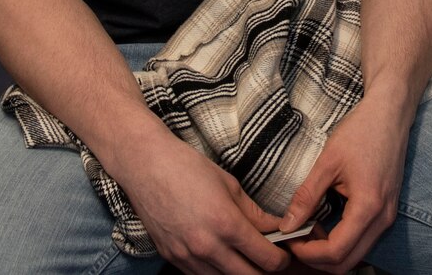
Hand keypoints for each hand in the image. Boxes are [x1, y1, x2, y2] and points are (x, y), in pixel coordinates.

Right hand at [108, 133, 291, 272]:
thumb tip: (277, 228)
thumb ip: (255, 214)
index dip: (282, 259)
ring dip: (239, 272)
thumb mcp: (231, 185)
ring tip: (246, 257)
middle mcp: (207, 247)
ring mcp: (187, 256)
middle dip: (265, 271)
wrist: (146, 166)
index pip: (266, 259)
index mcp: (226, 224)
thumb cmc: (189, 168)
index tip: (285, 253)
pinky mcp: (172, 258)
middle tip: (271, 258)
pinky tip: (222, 256)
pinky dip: (216, 271)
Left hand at [280, 100, 412, 272]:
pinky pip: (364, 240)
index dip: (307, 252)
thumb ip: (306, 197)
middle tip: (296, 241)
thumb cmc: (362, 131)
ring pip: (356, 255)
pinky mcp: (387, 210)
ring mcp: (388, 215)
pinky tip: (325, 224)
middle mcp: (383, 217)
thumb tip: (287, 225)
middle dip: (317, 260)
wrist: (390, 113)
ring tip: (308, 231)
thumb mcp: (327, 162)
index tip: (289, 239)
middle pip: (347, 263)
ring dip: (330, 252)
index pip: (335, 251)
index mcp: (368, 206)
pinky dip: (342, 242)